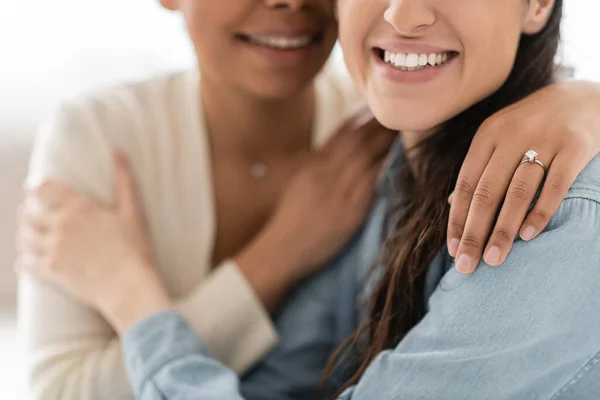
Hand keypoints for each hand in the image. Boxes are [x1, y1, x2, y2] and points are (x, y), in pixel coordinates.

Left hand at [16, 154, 171, 333]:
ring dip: (24, 234)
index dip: (35, 185)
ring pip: (24, 237)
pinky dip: (24, 261)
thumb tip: (119, 153)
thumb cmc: (134, 249)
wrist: (128, 286)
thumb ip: (123, 181)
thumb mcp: (131, 212)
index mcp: (79, 208)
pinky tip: (25, 261)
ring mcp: (53, 250)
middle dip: (27, 211)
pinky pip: (27, 263)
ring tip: (28, 234)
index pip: (44, 188)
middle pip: (28, 213)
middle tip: (30, 212)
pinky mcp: (51, 272)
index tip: (33, 187)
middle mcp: (61, 226)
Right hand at [236, 108, 395, 307]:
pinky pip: (373, 182)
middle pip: (358, 139)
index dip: (364, 116)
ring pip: (367, 156)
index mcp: (312, 165)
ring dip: (389, 141)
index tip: (381, 107)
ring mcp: (337, 191)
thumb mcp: (299, 185)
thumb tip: (338, 151)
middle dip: (381, 123)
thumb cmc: (289, 221)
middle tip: (404, 110)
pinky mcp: (349, 211)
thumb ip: (319, 166)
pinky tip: (403, 159)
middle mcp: (325, 173)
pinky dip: (387, 167)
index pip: (342, 132)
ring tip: (410, 128)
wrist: (281, 251)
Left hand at [447, 80, 599, 273]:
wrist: (581, 97)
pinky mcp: (575, 147)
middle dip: (474, 232)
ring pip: (517, 192)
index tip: (452, 249)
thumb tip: (451, 203)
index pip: (466, 184)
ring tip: (493, 258)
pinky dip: (540, 211)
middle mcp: (512, 136)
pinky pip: (555, 184)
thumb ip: (478, 169)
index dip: (457, 218)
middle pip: (487, 192)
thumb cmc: (530, 126)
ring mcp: (545, 140)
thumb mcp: (498, 139)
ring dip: (503, 229)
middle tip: (467, 266)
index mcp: (488, 135)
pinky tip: (528, 236)